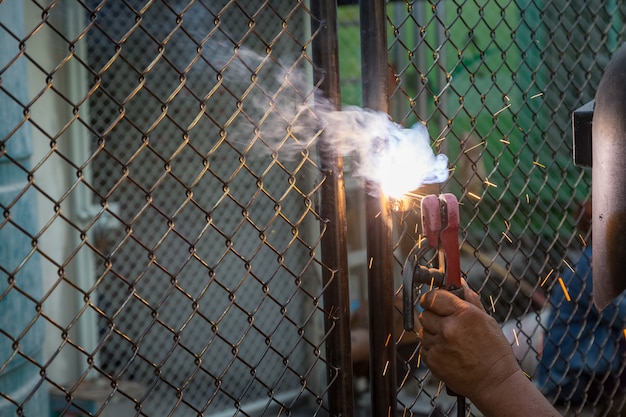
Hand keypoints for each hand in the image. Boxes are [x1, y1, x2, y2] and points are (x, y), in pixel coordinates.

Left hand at [417, 280, 519, 399]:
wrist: (495, 383)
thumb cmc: (495, 351)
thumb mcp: (486, 320)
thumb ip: (469, 299)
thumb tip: (459, 281)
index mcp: (464, 314)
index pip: (433, 296)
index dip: (431, 298)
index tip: (432, 301)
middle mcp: (449, 328)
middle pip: (424, 313)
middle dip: (432, 316)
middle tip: (444, 323)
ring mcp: (439, 345)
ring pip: (422, 331)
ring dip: (432, 333)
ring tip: (450, 341)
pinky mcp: (433, 361)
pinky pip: (424, 348)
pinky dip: (432, 349)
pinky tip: (448, 353)